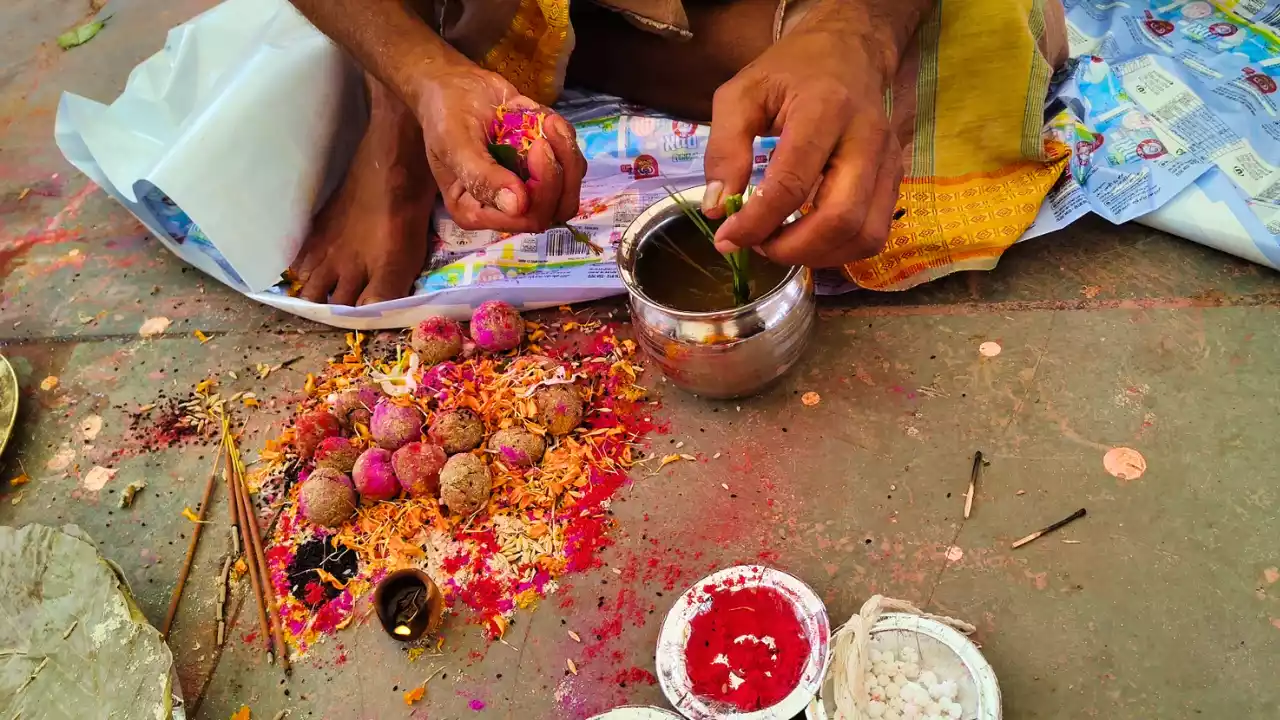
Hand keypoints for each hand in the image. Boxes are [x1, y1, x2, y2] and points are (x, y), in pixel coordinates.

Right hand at [417, 64, 585, 231]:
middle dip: (557, 173)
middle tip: (543, 137)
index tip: (536, 147)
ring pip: (569, 190)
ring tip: (548, 122)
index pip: (525, 219)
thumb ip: (482, 177)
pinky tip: (546, 119)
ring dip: (566, 154)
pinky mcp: (545, 167)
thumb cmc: (446, 115)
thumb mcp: (455, 143)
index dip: (540, 190)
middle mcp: (504, 207)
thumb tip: (517, 206)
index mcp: (476, 210)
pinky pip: (572, 165)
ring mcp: (528, 187)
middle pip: (553, 210)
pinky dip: (566, 140)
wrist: (456, 87)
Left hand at [702, 25, 903, 267]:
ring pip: (864, 235)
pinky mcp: (896, 177)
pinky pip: (873, 233)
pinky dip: (838, 250)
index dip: (756, 223)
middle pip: (840, 219)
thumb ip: (724, 149)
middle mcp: (866, 138)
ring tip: (780, 245)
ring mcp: (888, 160)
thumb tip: (717, 208)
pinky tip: (807, 239)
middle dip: (792, 248)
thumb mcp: (741, 94)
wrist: (849, 50)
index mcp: (824, 109)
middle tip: (757, 247)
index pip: (792, 184)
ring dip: (818, 256)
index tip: (726, 238)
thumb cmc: (790, 71)